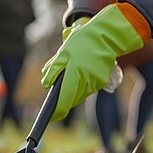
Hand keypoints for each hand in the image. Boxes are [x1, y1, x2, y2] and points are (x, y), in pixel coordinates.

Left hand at [41, 2, 150, 120]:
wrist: (106, 36)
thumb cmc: (82, 42)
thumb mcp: (63, 53)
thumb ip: (53, 69)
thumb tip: (45, 84)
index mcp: (75, 75)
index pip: (64, 101)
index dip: (56, 111)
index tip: (51, 116)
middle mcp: (86, 82)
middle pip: (71, 99)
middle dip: (63, 98)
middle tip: (56, 90)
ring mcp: (95, 83)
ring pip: (79, 94)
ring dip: (72, 91)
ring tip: (69, 76)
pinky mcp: (101, 81)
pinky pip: (87, 89)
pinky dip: (81, 85)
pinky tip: (80, 73)